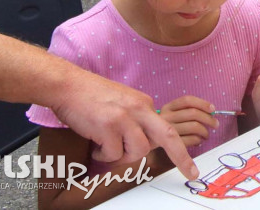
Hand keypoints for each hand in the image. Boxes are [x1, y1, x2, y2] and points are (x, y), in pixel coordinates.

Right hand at [51, 70, 198, 179]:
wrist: (69, 86)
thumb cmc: (92, 97)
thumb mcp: (124, 102)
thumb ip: (138, 118)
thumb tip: (146, 140)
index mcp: (145, 104)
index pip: (167, 128)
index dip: (178, 147)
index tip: (190, 162)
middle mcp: (139, 109)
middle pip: (168, 135)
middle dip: (182, 156)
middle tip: (191, 173)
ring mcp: (125, 117)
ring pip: (138, 151)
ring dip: (122, 156)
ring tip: (106, 147)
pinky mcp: (109, 126)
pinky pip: (113, 154)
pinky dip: (103, 155)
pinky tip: (95, 144)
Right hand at [156, 96, 217, 148]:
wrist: (144, 142)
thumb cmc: (162, 128)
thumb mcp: (170, 115)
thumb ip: (186, 111)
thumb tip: (210, 112)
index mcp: (168, 107)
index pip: (187, 100)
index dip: (203, 103)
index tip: (213, 109)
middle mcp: (166, 116)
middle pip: (193, 113)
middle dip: (209, 119)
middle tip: (215, 124)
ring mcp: (166, 130)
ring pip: (194, 127)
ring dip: (205, 132)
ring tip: (206, 135)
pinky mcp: (167, 144)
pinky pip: (190, 140)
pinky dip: (198, 140)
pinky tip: (198, 141)